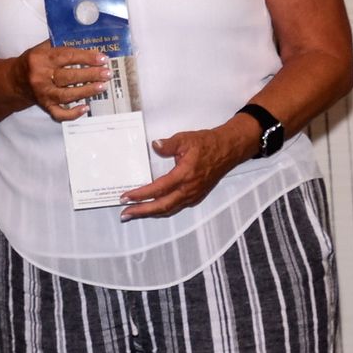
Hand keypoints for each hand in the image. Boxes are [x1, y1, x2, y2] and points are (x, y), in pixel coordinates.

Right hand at [15, 42, 108, 120]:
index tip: (102, 58)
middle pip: (69, 76)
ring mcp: (43, 93)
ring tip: (102, 86)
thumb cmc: (32, 62)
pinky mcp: (44, 106)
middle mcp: (40, 76)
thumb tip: (85, 41)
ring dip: (87, 91)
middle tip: (107, 73)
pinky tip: (85, 108)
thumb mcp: (40, 48)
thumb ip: (59, 45)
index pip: (67, 56)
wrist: (14, 81)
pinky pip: (60, 113)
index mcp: (40, 58)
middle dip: (91, 74)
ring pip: (67, 94)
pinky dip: (73, 113)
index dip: (86, 57)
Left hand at [118, 117, 256, 219]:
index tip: (126, 197)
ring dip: (151, 213)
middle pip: (162, 206)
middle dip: (142, 211)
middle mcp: (189, 189)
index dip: (141, 195)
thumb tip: (155, 146)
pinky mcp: (196, 196)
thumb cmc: (206, 144)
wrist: (227, 150)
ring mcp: (194, 195)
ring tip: (134, 213)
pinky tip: (153, 208)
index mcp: (185, 175)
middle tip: (125, 213)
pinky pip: (176, 206)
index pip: (158, 189)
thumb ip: (168, 145)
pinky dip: (162, 209)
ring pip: (169, 209)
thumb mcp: (185, 139)